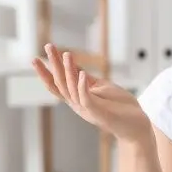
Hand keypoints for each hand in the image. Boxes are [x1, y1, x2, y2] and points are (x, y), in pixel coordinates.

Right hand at [32, 44, 151, 143]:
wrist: (136, 125)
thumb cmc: (120, 106)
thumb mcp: (101, 87)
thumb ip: (86, 79)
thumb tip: (73, 66)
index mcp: (77, 98)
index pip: (57, 84)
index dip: (45, 72)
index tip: (35, 58)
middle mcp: (78, 104)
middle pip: (60, 83)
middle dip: (53, 65)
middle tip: (48, 46)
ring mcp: (87, 109)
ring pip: (72, 89)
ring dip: (68, 70)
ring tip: (67, 54)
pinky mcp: (99, 112)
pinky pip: (86, 99)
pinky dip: (82, 86)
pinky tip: (80, 73)